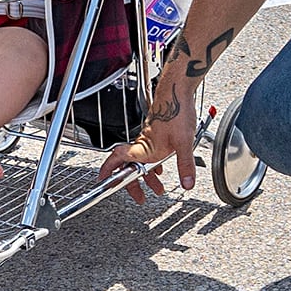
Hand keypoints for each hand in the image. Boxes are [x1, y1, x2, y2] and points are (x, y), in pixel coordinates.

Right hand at [113, 50, 202, 202]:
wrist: (177, 93)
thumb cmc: (176, 113)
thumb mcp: (184, 143)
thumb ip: (185, 165)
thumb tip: (187, 183)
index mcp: (144, 148)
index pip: (118, 160)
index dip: (108, 172)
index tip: (102, 182)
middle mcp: (142, 145)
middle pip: (129, 167)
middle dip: (133, 184)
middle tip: (140, 198)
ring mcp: (148, 139)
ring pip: (141, 162)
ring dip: (146, 176)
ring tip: (157, 188)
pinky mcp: (155, 134)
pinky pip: (149, 154)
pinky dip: (153, 164)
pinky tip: (161, 167)